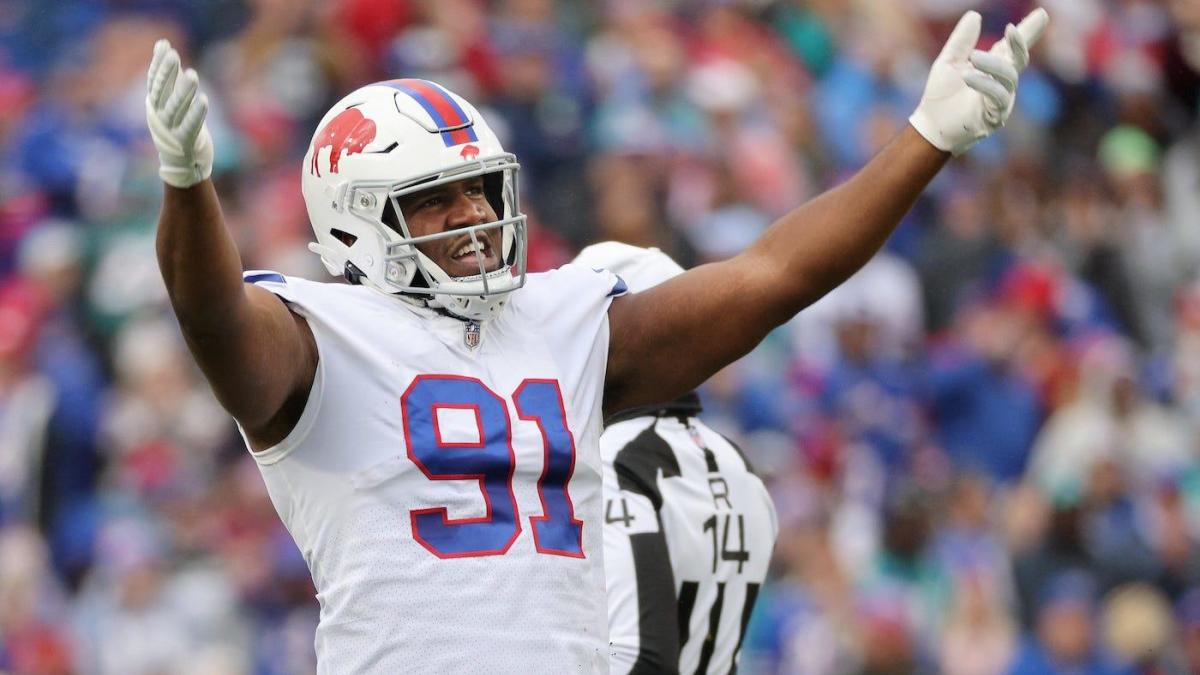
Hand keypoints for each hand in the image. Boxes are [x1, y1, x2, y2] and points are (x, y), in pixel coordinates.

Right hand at [145, 39, 213, 187]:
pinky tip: (204, 100)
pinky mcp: (185, 142)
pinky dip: (196, 114)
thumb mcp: (169, 99)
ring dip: (183, 92)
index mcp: (154, 105)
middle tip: (175, 55)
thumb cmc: (177, 126)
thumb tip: (163, 44)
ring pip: (175, 108)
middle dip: (167, 73)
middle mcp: (159, 116)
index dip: (158, 64)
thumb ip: (168, 75)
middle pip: (162, 92)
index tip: (165, 45)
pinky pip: (190, 126)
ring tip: (193, 75)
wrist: (182, 164)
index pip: (154, 81)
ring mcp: (171, 130)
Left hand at [909, 8, 1048, 155]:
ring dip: (993, 65)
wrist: (930, 126)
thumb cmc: (940, 95)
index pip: (1013, 46)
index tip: (1042, 14)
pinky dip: (985, 84)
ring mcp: (1002, 99)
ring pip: (1009, 77)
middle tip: (1012, 28)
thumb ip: (961, 41)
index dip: (1029, 31)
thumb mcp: (948, 62)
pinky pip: (997, 97)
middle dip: (1021, 43)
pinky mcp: (996, 116)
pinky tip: (968, 76)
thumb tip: (975, 15)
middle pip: (1020, 59)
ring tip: (974, 56)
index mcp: (993, 66)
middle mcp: (1002, 81)